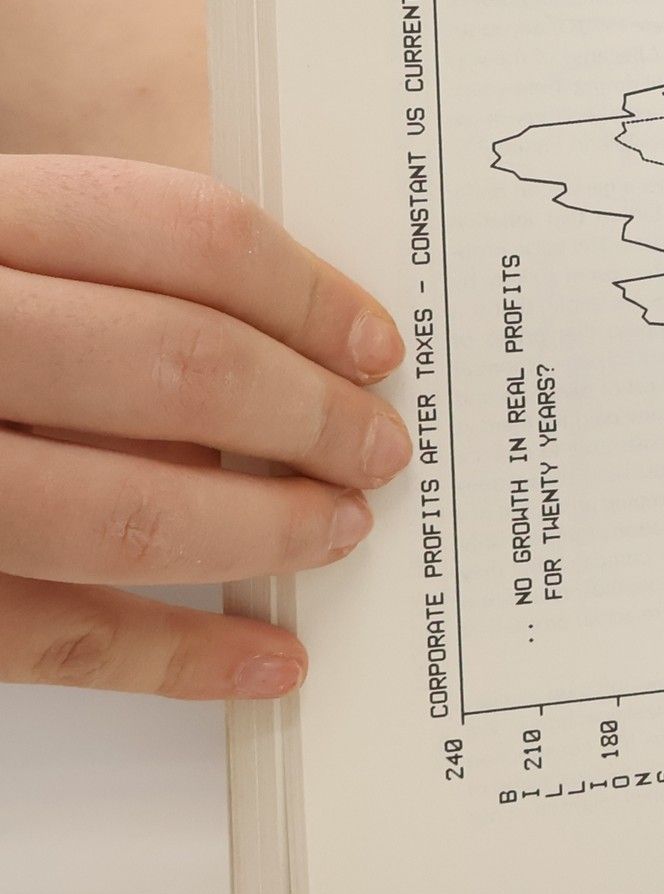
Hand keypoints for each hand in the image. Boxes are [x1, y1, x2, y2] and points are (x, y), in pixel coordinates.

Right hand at [0, 157, 411, 696]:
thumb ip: (88, 274)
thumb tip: (281, 342)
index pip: (178, 231)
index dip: (306, 292)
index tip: (376, 344)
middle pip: (173, 367)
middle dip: (308, 418)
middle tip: (379, 448)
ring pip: (122, 515)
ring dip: (261, 533)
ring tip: (338, 531)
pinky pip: (55, 641)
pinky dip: (178, 660)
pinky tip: (267, 661)